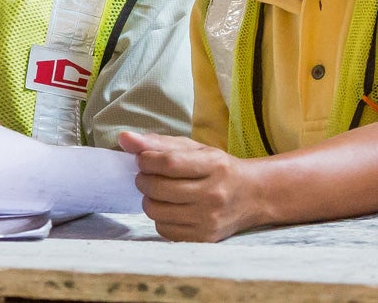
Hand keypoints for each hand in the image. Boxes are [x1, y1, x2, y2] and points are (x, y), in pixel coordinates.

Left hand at [119, 131, 263, 241]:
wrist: (253, 195)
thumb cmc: (217, 168)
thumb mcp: (193, 149)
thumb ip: (157, 143)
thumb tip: (124, 138)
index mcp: (214, 165)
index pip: (167, 163)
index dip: (145, 160)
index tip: (143, 159)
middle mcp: (214, 194)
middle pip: (157, 188)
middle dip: (143, 179)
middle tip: (147, 176)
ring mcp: (209, 219)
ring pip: (156, 211)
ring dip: (148, 199)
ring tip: (157, 192)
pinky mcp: (204, 238)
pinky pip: (163, 229)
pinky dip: (159, 217)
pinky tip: (169, 208)